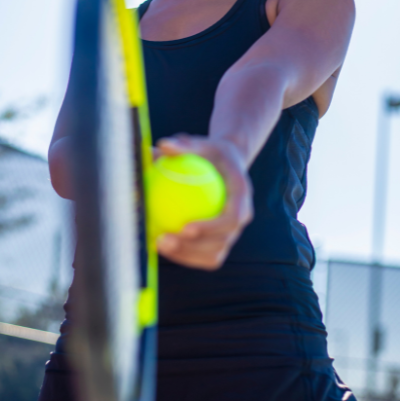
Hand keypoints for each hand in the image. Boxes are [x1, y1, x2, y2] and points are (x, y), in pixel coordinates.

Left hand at [152, 134, 252, 270]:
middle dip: (193, 248)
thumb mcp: (200, 144)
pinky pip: (203, 256)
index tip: (185, 227)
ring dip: (186, 256)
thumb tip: (162, 145)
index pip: (232, 218)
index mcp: (242, 194)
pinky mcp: (220, 241)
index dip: (211, 228)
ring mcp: (232, 232)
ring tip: (158, 244)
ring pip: (213, 255)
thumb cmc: (210, 153)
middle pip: (222, 242)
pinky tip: (159, 245)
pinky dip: (183, 256)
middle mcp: (241, 216)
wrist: (226, 163)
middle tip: (163, 239)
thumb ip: (183, 145)